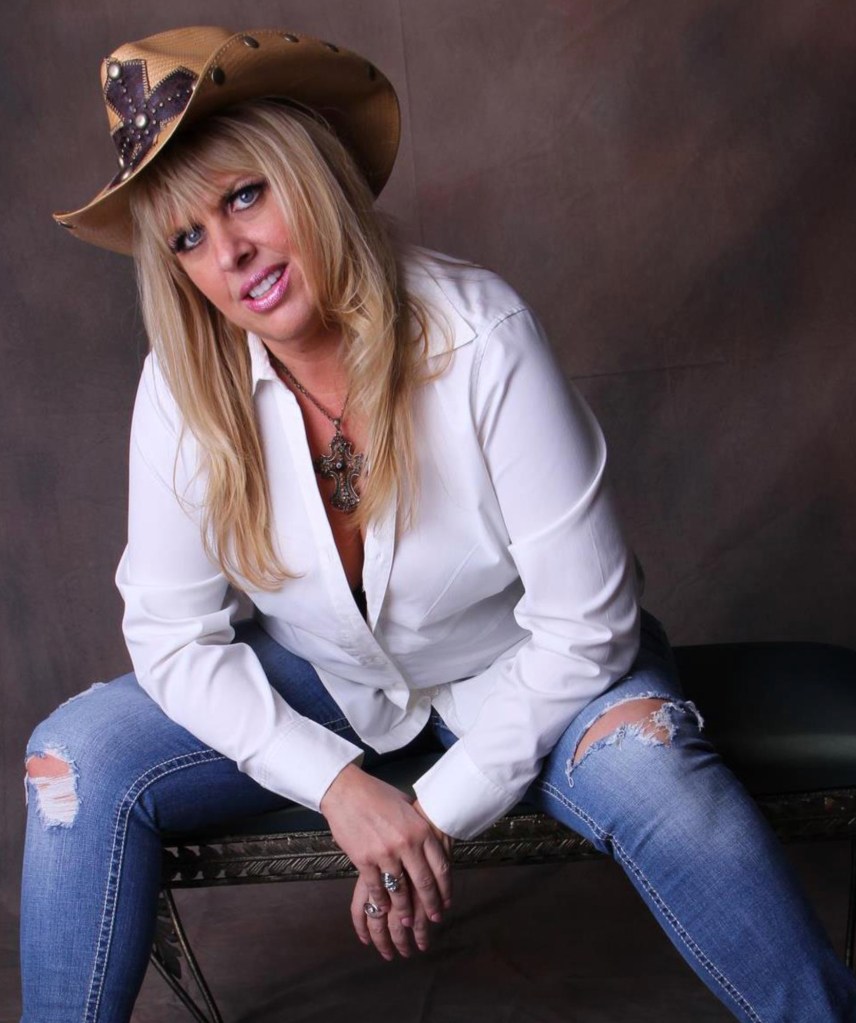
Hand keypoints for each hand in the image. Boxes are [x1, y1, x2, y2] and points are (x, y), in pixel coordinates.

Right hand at [321, 764, 452, 957]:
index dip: (445, 889)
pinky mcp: (364, 860)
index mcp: (421, 830)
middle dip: (430, 905)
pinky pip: (377, 888)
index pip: (441, 867)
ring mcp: (385, 854)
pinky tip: (384, 909)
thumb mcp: (407, 806)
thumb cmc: (377, 795)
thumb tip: (432, 842)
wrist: (346, 791)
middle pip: (424, 883)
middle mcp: (407, 844)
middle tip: (434, 919)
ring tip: (408, 922)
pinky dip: (381, 901)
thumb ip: (420, 826)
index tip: (446, 902)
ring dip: (405, 910)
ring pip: (400, 891)